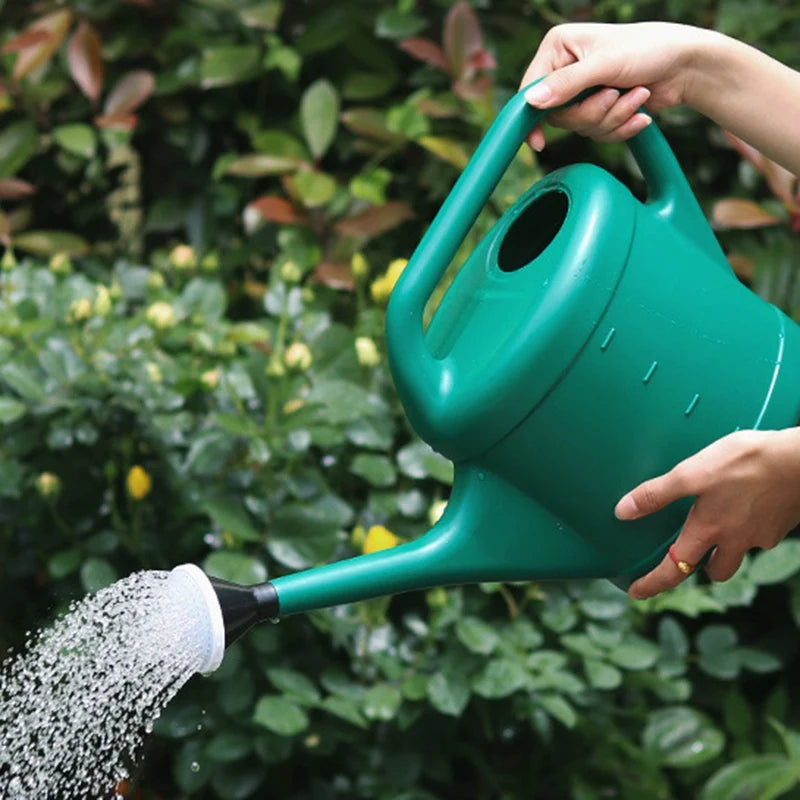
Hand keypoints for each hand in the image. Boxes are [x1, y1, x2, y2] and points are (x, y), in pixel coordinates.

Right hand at [520, 22, 714, 149]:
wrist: (686, 65)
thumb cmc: (650, 49)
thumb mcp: (604, 65)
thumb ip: (566, 84)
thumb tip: (531, 102)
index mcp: (558, 48)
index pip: (532, 89)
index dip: (531, 116)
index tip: (537, 142)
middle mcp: (566, 69)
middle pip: (558, 115)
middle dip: (591, 113)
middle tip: (614, 95)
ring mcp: (583, 90)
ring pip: (580, 127)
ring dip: (611, 118)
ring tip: (635, 96)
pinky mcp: (599, 108)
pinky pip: (597, 133)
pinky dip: (620, 126)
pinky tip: (639, 110)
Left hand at [615, 428, 799, 599]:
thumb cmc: (747, 462)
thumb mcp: (692, 473)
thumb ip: (657, 494)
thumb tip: (624, 511)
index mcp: (709, 530)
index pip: (675, 568)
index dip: (654, 583)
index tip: (638, 594)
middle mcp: (736, 540)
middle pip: (715, 570)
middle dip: (700, 568)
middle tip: (688, 556)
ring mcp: (762, 534)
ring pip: (740, 553)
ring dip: (726, 548)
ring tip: (717, 526)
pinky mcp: (780, 524)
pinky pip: (760, 534)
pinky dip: (749, 526)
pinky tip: (745, 504)